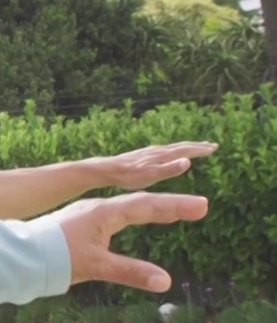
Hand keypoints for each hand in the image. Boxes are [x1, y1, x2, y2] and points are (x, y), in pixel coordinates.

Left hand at [35, 192, 208, 291]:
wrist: (20, 256)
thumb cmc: (56, 258)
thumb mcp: (96, 266)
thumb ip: (131, 273)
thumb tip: (165, 281)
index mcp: (104, 213)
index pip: (147, 206)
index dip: (175, 207)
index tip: (202, 206)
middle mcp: (97, 209)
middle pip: (140, 204)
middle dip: (170, 206)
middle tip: (199, 207)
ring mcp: (88, 216)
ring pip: (127, 209)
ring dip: (152, 209)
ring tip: (174, 211)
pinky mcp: (80, 225)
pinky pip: (115, 216)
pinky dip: (134, 216)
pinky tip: (135, 219)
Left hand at [100, 141, 217, 190]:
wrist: (108, 169)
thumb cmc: (130, 176)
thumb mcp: (152, 175)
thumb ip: (170, 169)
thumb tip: (188, 161)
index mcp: (163, 155)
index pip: (186, 150)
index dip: (200, 150)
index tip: (214, 148)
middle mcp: (158, 150)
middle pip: (181, 146)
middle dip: (197, 146)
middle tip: (211, 145)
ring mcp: (150, 152)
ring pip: (172, 148)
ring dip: (186, 147)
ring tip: (194, 148)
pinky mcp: (143, 155)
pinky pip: (164, 151)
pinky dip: (173, 151)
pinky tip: (169, 154)